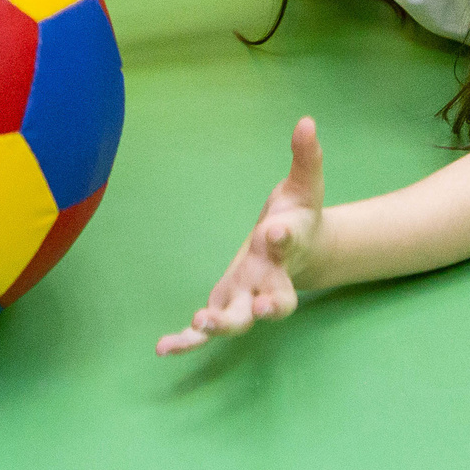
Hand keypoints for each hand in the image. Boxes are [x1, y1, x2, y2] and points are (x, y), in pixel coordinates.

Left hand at [158, 117, 323, 356]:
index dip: (284, 237)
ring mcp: (248, 298)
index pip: (288, 241)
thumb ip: (306, 157)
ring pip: (239, 320)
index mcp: (290, 246)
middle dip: (271, 306)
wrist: (299, 252)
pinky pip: (206, 332)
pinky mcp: (226, 306)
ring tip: (202, 323)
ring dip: (222, 324)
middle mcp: (271, 279)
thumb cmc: (299, 215)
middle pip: (275, 300)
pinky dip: (187, 341)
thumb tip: (306, 121)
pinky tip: (163, 348)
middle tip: (265, 310)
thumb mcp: (304, 184)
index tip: (276, 231)